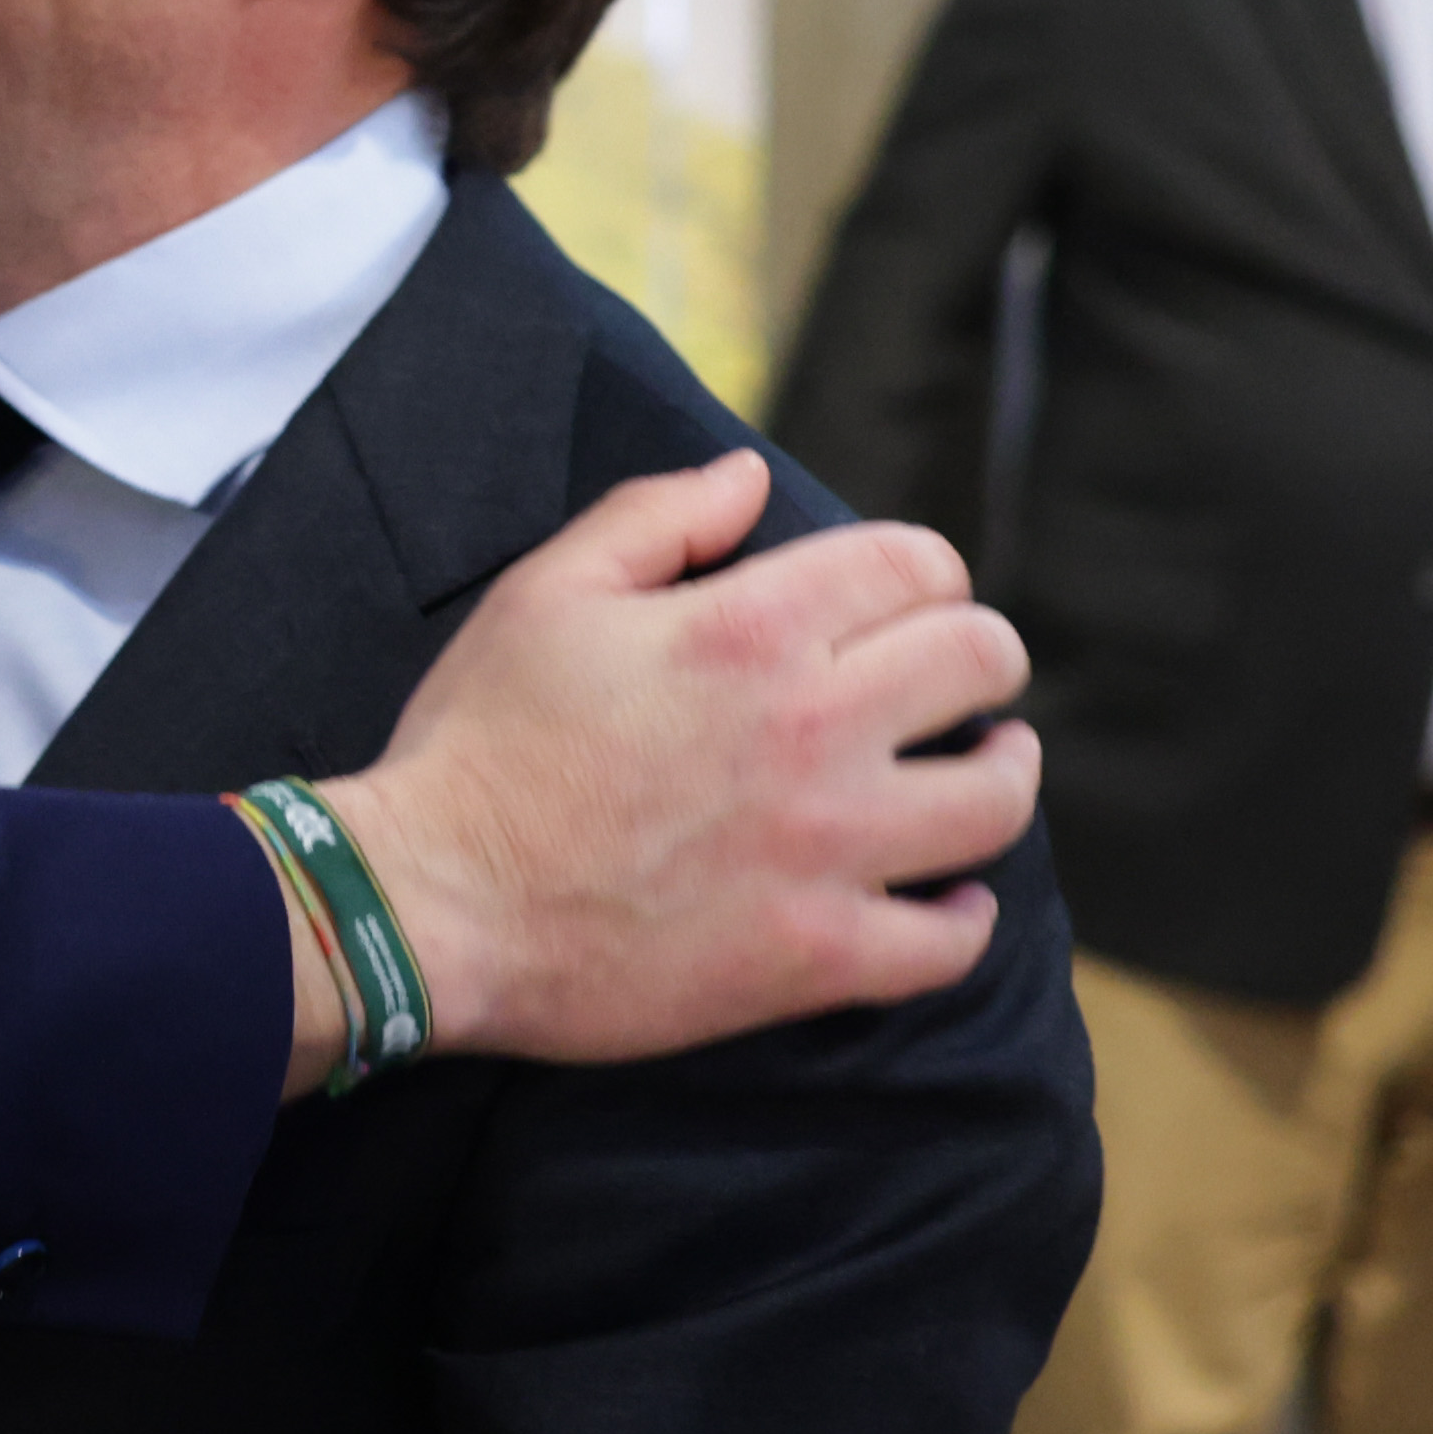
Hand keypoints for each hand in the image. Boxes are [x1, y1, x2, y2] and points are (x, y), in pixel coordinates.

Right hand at [301, 448, 1039, 1070]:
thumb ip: (655, 517)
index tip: (914, 599)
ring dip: (1001, 776)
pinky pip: (946, 942)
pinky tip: (949, 900)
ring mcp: (823, 849)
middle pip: (978, 663)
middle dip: (982, 658)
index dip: (929, 572)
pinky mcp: (813, 955)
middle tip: (961, 680)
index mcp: (748, 627)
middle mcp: (810, 728)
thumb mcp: (543, 594)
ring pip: (992, 802)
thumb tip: (750, 477)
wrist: (430, 906)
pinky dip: (964, 918)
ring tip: (985, 771)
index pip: (915, 566)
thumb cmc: (477, 744)